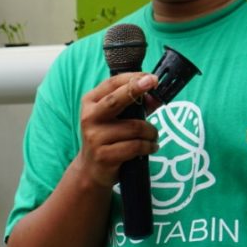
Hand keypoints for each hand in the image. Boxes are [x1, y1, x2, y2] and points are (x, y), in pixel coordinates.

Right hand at [76, 73, 159, 187]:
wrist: (91, 169)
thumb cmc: (108, 138)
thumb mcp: (116, 118)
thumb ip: (136, 105)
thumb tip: (156, 95)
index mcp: (90, 102)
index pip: (111, 84)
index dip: (132, 78)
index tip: (150, 77)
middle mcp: (90, 117)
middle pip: (115, 100)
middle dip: (136, 89)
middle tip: (153, 82)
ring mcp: (95, 137)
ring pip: (134, 127)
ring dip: (151, 131)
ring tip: (153, 136)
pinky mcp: (104, 155)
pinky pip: (135, 146)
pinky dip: (148, 146)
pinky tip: (151, 147)